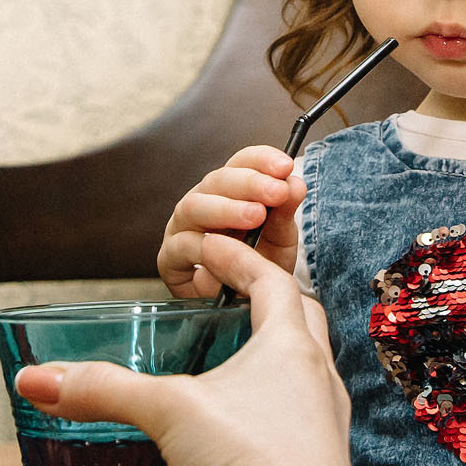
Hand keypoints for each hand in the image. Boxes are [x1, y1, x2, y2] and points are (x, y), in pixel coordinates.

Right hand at [17, 235, 364, 465]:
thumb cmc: (252, 464)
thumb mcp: (166, 413)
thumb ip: (101, 390)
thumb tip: (34, 379)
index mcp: (291, 347)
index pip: (271, 280)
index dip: (238, 258)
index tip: (210, 246)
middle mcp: (319, 380)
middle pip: (300, 321)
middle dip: (266, 303)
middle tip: (228, 299)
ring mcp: (326, 427)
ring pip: (305, 374)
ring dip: (272, 360)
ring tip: (230, 362)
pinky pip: (299, 422)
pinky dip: (272, 410)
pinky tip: (241, 429)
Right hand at [157, 146, 304, 298]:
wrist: (242, 307)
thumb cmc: (257, 267)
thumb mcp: (280, 240)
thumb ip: (285, 212)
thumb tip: (295, 183)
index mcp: (230, 191)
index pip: (241, 162)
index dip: (261, 159)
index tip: (285, 166)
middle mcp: (203, 202)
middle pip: (217, 180)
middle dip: (250, 183)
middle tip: (277, 192)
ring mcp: (182, 227)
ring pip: (194, 206)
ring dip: (226, 209)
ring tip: (256, 216)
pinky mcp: (169, 257)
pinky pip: (180, 245)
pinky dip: (202, 245)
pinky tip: (224, 249)